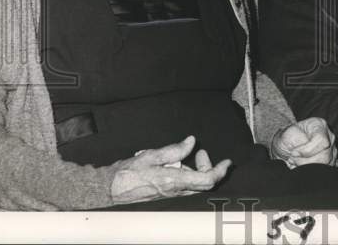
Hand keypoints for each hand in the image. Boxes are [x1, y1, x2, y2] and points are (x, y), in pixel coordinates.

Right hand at [110, 136, 230, 203]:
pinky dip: (188, 174)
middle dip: (208, 167)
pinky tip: (178, 164)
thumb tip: (191, 142)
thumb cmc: (127, 174)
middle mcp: (175, 192)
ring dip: (198, 170)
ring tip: (189, 156)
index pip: (206, 180)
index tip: (227, 162)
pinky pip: (184, 186)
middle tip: (201, 153)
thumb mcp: (151, 156)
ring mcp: (171, 195)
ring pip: (194, 186)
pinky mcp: (166, 195)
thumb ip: (174, 150)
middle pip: (204, 184)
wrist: (110, 190)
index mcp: (174, 182)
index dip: (219, 171)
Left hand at [271, 117, 337, 166]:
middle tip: (293, 159)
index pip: (321, 140)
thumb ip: (296, 139)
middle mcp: (330, 137)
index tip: (293, 152)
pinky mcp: (331, 162)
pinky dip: (310, 172)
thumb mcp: (286, 134)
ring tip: (296, 162)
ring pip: (325, 165)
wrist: (288, 145)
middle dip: (305, 161)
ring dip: (306, 167)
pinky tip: (301, 166)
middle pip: (325, 155)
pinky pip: (324, 171)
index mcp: (320, 125)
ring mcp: (332, 150)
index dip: (307, 150)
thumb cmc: (288, 138)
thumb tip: (304, 147)